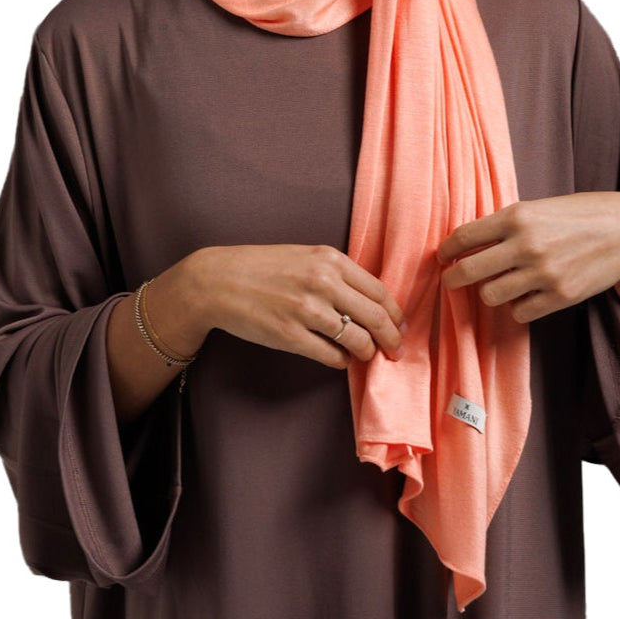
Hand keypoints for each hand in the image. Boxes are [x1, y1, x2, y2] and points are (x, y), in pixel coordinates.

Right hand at [184, 244, 407, 370]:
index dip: (395, 313)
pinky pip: (332, 356)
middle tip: (396, 350)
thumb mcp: (305, 256)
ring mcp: (307, 311)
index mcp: (330, 259)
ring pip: (358, 340)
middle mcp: (323, 282)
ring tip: (366, 356)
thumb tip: (369, 302)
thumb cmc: (262, 267)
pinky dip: (342, 361)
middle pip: (376, 317)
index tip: (400, 326)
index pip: (379, 291)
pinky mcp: (291, 336)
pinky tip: (340, 359)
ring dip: (367, 353)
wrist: (219, 281)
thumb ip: (337, 274)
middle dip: (392, 338)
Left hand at [437, 193, 619, 323]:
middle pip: (469, 271)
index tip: (443, 256)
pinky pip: (519, 313)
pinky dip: (517, 307)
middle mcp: (526, 245)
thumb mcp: (538, 208)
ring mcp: (543, 273)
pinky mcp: (560, 296)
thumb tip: (467, 244)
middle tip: (450, 280)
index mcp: (517, 216)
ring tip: (496, 286)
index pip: (464, 236)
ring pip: (490, 296)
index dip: (447, 250)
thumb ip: (506, 224)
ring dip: (489, 293)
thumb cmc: (577, 215)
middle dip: (452, 278)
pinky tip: (524, 296)